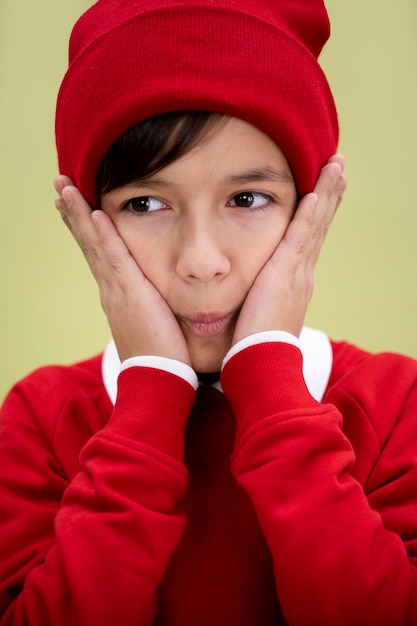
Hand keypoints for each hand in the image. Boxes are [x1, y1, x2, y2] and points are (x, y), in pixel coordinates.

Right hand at [53, 177, 190, 364]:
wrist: (156, 380)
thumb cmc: (161, 354)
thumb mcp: (152, 322)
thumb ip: (152, 303)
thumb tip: (160, 294)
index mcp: (116, 294)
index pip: (97, 252)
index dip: (85, 228)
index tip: (76, 205)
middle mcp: (109, 289)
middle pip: (88, 242)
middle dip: (73, 212)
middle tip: (60, 184)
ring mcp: (116, 290)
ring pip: (93, 244)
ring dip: (79, 214)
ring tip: (65, 188)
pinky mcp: (130, 294)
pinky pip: (113, 258)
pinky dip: (102, 235)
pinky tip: (95, 213)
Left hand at [232, 155, 346, 342]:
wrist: (262, 362)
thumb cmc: (256, 342)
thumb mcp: (262, 311)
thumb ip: (262, 294)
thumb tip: (255, 289)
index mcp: (297, 280)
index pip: (311, 236)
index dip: (319, 211)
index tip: (324, 188)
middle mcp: (303, 272)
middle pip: (320, 224)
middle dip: (330, 193)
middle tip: (338, 166)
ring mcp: (298, 272)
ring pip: (316, 224)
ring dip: (326, 193)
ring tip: (336, 167)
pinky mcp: (286, 274)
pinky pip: (301, 238)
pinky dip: (310, 215)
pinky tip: (316, 193)